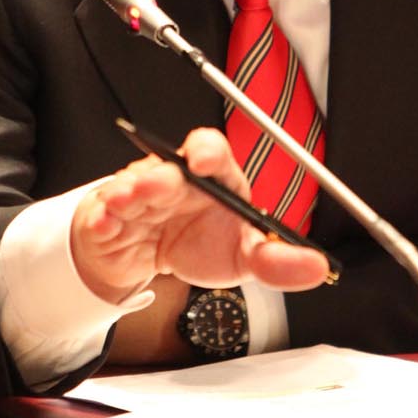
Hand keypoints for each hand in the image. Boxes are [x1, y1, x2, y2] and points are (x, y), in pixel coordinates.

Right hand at [70, 127, 328, 304]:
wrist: (152, 262)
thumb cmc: (199, 243)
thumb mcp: (242, 257)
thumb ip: (276, 261)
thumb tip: (317, 266)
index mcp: (211, 179)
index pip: (209, 150)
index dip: (206, 150)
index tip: (203, 159)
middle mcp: (173, 180)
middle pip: (165, 166)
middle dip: (160, 174)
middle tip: (159, 185)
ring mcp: (137, 195)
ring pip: (129, 185)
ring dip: (127, 193)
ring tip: (128, 202)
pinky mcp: (108, 216)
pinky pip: (100, 213)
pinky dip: (102, 219)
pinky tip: (106, 224)